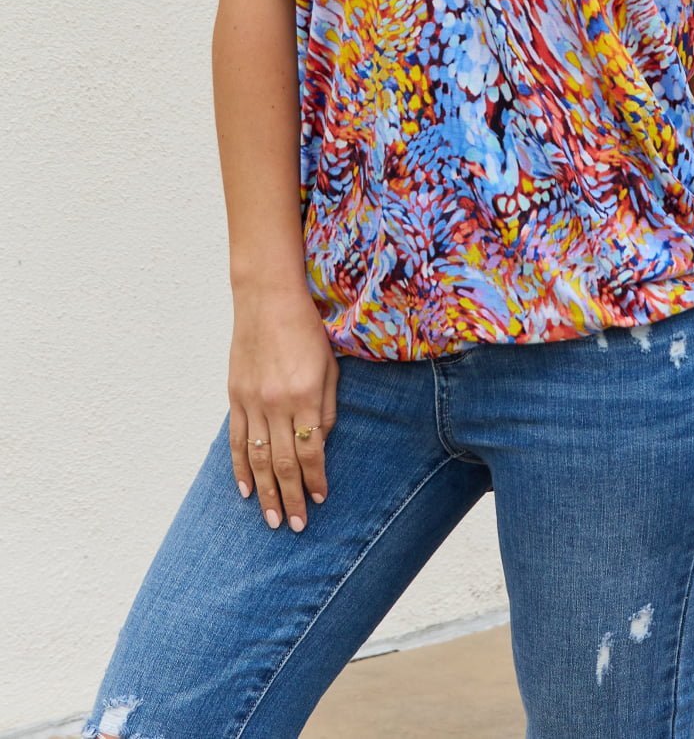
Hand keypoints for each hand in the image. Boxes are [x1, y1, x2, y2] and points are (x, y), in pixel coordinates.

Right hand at [228, 287, 339, 532]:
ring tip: (271, 519)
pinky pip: (235, 439)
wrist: (268, 297)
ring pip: (256, 458)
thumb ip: (328, 406)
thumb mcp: (329, 365)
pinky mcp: (235, 395)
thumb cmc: (307, 328)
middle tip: (295, 526)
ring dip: (265, 492)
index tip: (320, 500)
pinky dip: (239, 468)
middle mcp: (277, 402)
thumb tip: (322, 442)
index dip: (316, 479)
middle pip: (283, 462)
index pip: (312, 450)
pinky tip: (245, 490)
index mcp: (306, 395)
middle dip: (290, 497)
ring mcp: (252, 400)